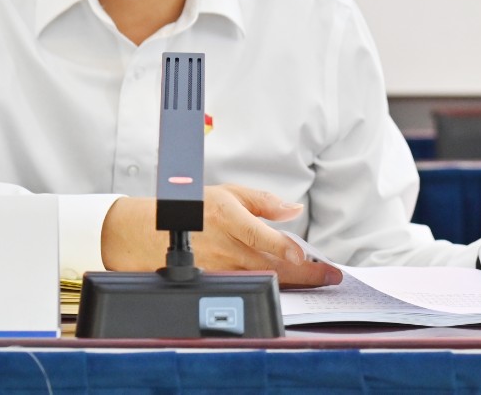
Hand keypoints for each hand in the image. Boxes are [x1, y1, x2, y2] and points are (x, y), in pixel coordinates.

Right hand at [101, 183, 341, 287]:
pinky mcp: (216, 283)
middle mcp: (224, 247)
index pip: (259, 236)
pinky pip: (250, 286)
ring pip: (265, 279)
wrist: (150, 233)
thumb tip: (292, 209)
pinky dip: (273, 285)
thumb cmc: (193, 209)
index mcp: (227, 218)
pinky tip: (289, 284)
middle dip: (305, 273)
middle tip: (330, 275)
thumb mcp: (228, 193)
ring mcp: (220, 269)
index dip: (283, 247)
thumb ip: (263, 201)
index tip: (305, 255)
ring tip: (317, 278)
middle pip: (271, 265)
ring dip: (294, 281)